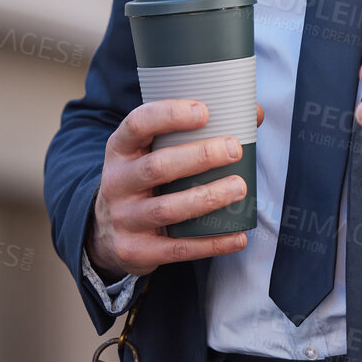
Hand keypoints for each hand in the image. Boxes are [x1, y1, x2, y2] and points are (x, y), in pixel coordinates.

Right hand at [88, 101, 264, 278]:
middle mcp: (116, 182)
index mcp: (121, 149)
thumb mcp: (152, 152)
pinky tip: (238, 236)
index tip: (204, 112)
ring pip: (167, 209)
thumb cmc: (146, 179)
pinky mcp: (135, 250)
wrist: (108, 232)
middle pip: (157, 167)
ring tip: (240, 188)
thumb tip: (253, 115)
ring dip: (207, 198)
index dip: (169, 115)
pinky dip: (211, 244)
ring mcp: (123, 218)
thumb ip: (193, 132)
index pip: (138, 124)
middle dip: (200, 157)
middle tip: (234, 149)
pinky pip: (177, 248)